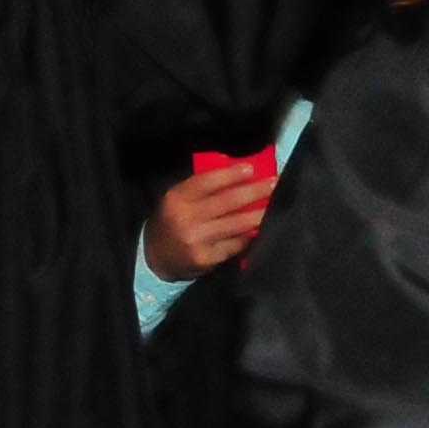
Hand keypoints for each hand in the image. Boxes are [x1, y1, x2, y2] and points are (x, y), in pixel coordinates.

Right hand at [141, 158, 272, 279]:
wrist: (154, 259)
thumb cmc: (171, 222)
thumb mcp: (177, 200)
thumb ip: (200, 188)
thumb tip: (237, 174)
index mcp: (177, 199)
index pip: (206, 182)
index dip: (231, 174)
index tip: (251, 168)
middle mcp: (186, 219)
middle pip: (227, 201)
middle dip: (254, 191)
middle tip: (273, 183)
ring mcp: (197, 240)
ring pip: (236, 224)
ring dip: (258, 214)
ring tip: (274, 204)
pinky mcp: (206, 259)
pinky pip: (235, 244)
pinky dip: (248, 236)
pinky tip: (259, 229)